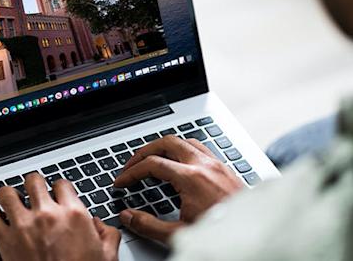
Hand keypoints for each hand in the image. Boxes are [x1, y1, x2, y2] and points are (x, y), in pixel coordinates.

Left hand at [0, 173, 120, 260]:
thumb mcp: (107, 257)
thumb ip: (107, 235)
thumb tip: (99, 225)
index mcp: (74, 215)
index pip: (61, 184)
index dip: (59, 189)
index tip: (56, 196)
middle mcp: (48, 215)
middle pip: (33, 180)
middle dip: (33, 186)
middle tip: (33, 194)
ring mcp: (24, 226)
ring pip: (7, 193)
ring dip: (10, 197)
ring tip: (13, 203)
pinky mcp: (6, 241)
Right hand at [114, 135, 242, 241]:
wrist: (255, 236)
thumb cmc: (224, 235)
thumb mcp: (179, 234)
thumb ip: (149, 225)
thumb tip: (128, 216)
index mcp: (191, 178)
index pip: (152, 164)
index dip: (131, 172)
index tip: (122, 181)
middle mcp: (204, 166)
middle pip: (166, 143)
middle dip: (144, 151)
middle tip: (132, 164)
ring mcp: (217, 165)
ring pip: (184, 141)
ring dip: (165, 147)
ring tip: (153, 159)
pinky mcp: (225, 169)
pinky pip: (200, 148)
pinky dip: (184, 150)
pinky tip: (180, 163)